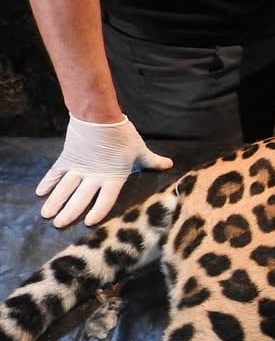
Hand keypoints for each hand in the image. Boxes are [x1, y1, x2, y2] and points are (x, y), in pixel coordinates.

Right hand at [37, 114, 172, 227]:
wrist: (99, 115)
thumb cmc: (122, 134)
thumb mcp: (140, 150)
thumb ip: (152, 161)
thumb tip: (168, 165)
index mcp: (112, 177)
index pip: (106, 198)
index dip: (98, 210)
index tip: (89, 222)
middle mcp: (93, 176)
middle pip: (80, 197)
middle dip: (69, 212)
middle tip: (58, 225)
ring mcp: (78, 167)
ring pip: (64, 188)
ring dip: (55, 201)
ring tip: (46, 214)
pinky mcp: (67, 157)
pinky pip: (55, 172)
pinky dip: (48, 182)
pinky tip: (40, 192)